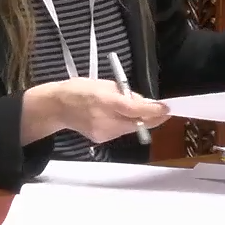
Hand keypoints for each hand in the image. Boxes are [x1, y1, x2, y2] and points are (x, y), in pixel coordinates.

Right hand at [43, 78, 169, 144]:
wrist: (57, 107)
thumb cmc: (80, 89)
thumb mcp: (104, 84)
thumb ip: (126, 94)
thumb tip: (147, 103)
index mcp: (104, 101)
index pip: (134, 110)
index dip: (153, 111)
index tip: (167, 109)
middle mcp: (104, 120)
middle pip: (137, 124)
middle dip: (151, 118)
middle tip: (160, 111)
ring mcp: (103, 133)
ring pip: (131, 129)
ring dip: (137, 120)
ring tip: (129, 110)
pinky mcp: (101, 140)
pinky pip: (121, 132)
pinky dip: (125, 124)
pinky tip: (115, 117)